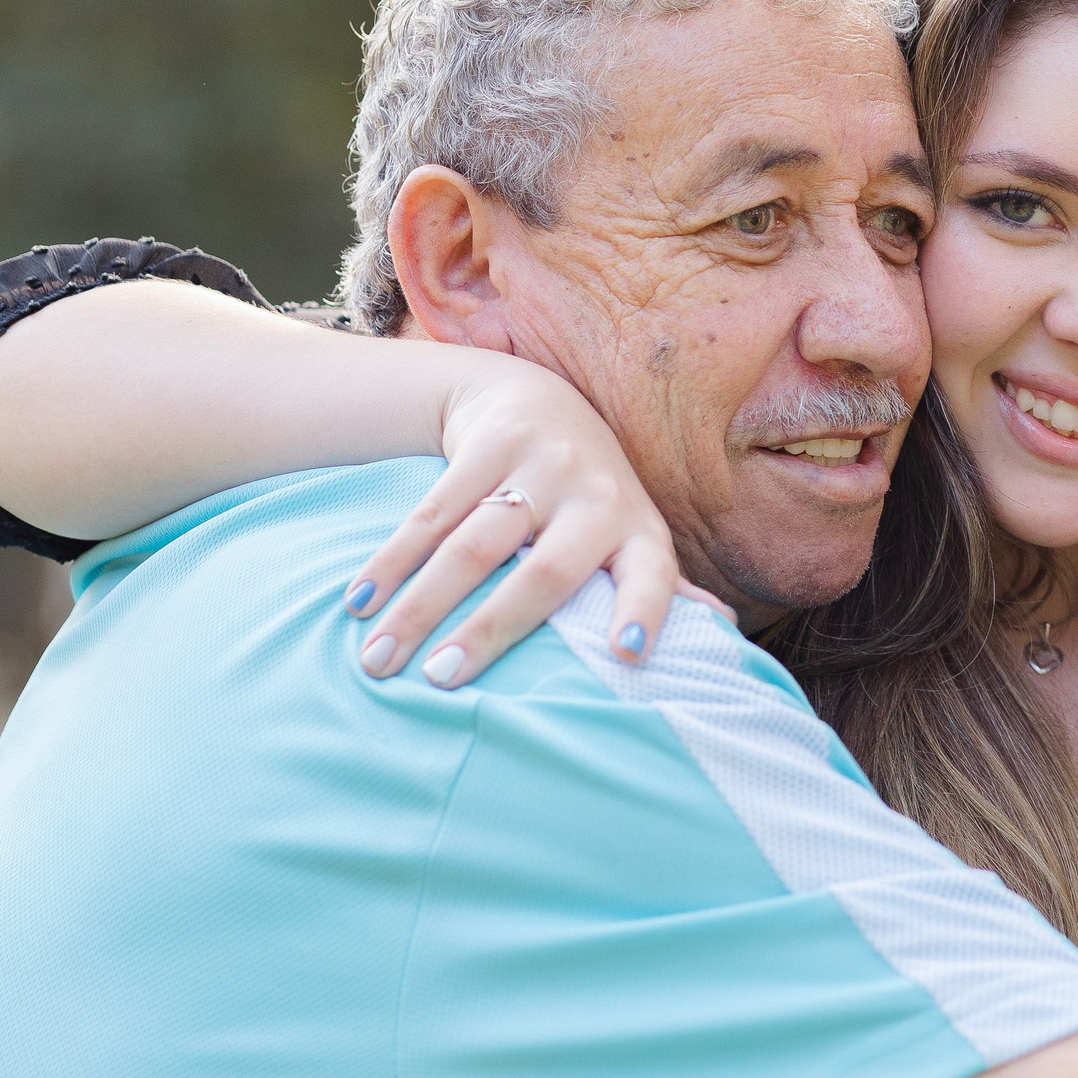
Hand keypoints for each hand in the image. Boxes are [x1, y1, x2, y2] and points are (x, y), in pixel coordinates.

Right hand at [343, 356, 685, 686]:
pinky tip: (359, 602)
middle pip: (543, 573)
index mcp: (638, 528)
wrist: (535, 396)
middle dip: (492, 629)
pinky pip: (431, 512)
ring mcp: (540, 465)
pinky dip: (390, 560)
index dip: (643, 612)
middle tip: (443, 681)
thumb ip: (661, 583)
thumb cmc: (589, 494)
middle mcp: (594, 495)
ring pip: (474, 545)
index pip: (653, 576)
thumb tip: (719, 632)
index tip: (626, 655)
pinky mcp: (488, 443)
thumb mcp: (630, 532)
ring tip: (379, 659)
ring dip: (420, 604)